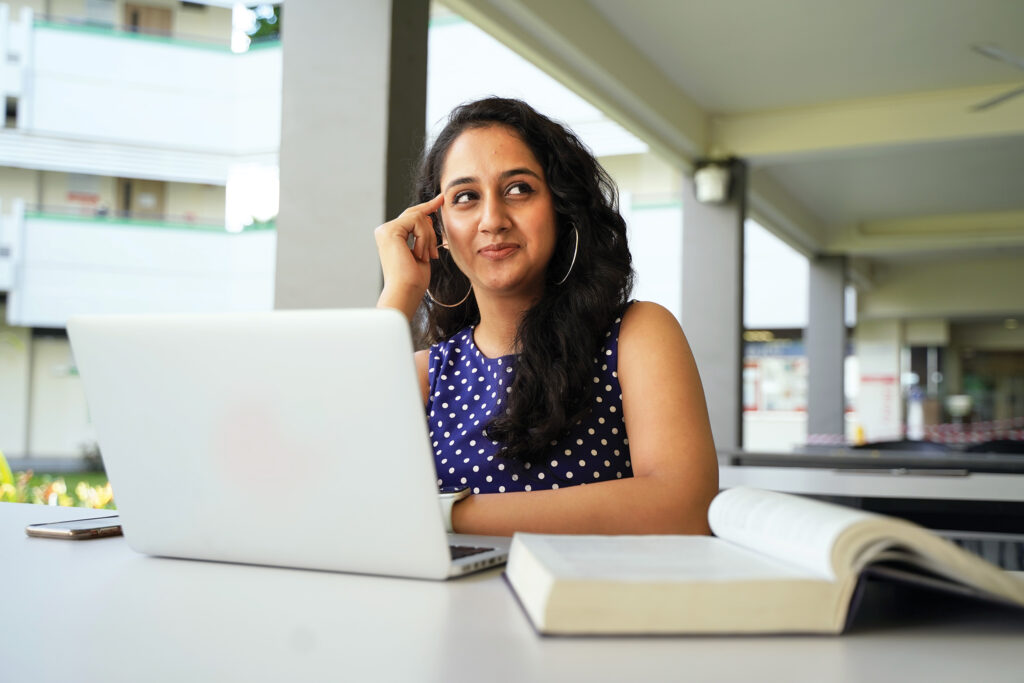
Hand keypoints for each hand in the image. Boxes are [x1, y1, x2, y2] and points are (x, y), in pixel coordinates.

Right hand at [375, 193, 443, 319]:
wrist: (406, 292)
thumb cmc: (413, 280)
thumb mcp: (421, 251)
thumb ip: (422, 234)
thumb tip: (428, 216)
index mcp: (390, 236)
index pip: (411, 216)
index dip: (427, 207)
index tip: (441, 200)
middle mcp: (384, 231)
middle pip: (415, 214)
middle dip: (430, 229)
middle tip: (434, 252)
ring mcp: (385, 229)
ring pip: (419, 217)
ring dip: (428, 238)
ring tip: (425, 258)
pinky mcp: (390, 230)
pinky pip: (417, 221)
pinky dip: (424, 238)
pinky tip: (419, 254)